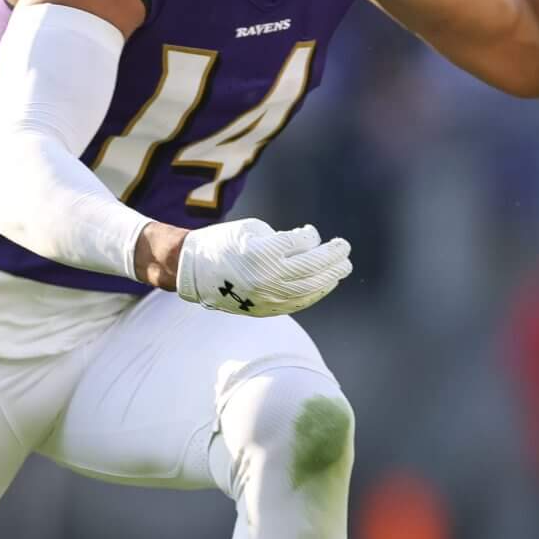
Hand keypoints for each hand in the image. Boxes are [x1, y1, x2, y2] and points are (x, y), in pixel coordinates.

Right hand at [173, 218, 350, 316]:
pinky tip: (326, 283)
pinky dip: (315, 293)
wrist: (193, 272)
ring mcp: (267, 296)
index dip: (309, 236)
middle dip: (332, 257)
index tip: (309, 231)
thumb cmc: (223, 243)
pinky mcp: (265, 309)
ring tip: (343, 267)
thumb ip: (282, 237)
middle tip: (345, 247)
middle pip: (311, 267)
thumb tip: (311, 245)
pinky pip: (298, 303)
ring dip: (330, 277)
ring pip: (309, 288)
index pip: (299, 243)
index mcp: (261, 252)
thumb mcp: (252, 229)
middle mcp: (266, 277)